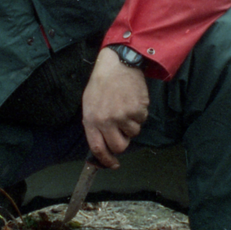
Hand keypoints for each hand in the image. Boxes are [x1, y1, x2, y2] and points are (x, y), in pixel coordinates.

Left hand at [81, 48, 149, 168]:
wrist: (117, 65)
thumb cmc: (101, 84)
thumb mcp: (89, 105)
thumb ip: (94, 125)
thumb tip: (102, 145)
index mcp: (92, 120)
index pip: (98, 148)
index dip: (106, 160)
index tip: (113, 164)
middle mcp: (107, 121)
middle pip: (119, 146)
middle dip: (123, 142)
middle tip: (122, 131)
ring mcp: (123, 116)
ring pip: (133, 133)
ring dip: (131, 124)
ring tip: (125, 107)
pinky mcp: (138, 110)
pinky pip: (141, 120)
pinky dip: (139, 114)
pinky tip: (132, 100)